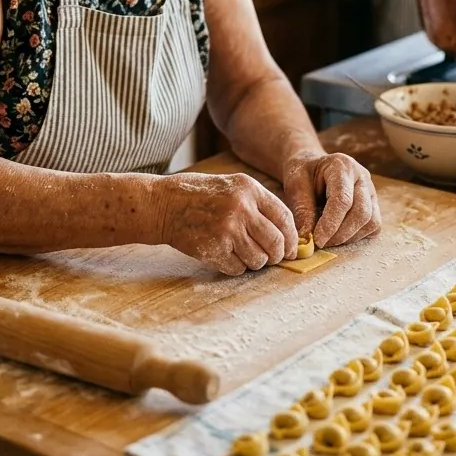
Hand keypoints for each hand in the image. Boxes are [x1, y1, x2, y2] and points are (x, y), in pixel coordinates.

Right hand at [157, 172, 298, 274]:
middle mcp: (242, 208)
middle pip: (276, 243)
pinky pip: (238, 268)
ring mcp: (228, 229)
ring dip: (254, 262)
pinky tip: (225, 254)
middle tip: (270, 257)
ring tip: (241, 252)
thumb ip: (258, 204)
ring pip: (259, 260)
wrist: (164, 204)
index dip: (292, 238)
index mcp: (249, 189)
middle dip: (277, 255)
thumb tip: (286, 234)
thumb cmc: (200, 195)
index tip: (291, 249)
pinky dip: (236, 267)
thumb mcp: (232, 186)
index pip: (285, 218)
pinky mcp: (214, 248)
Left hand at [282, 153, 380, 247]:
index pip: (343, 199)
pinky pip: (374, 226)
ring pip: (371, 221)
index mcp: (342, 166)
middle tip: (321, 243)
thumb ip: (302, 209)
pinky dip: (358, 236)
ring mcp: (371, 190)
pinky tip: (339, 235)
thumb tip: (307, 238)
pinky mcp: (374, 204)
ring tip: (328, 239)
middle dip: (341, 234)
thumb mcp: (295, 185)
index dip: (331, 223)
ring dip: (349, 237)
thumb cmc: (303, 173)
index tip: (317, 240)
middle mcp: (362, 177)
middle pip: (361, 212)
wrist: (313, 167)